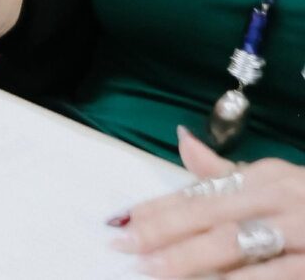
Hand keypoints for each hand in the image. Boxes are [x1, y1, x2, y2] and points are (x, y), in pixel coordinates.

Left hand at [112, 131, 304, 275]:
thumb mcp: (278, 182)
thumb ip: (228, 172)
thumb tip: (182, 139)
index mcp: (268, 178)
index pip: (202, 192)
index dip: (159, 208)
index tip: (120, 221)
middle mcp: (285, 201)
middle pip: (214, 219)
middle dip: (165, 234)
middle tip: (125, 248)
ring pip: (239, 248)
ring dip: (194, 262)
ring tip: (156, 273)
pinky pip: (277, 275)